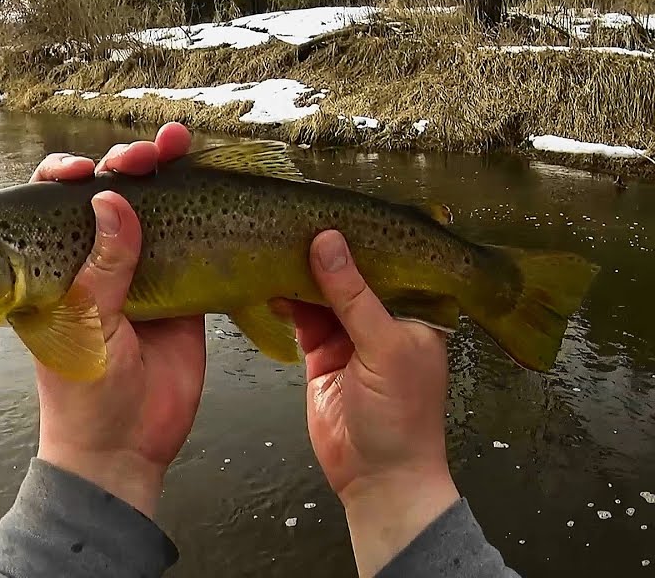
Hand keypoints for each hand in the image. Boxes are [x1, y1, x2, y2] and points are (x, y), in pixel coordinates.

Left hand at [26, 122, 206, 519]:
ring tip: (177, 145)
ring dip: (165, 172)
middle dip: (125, 164)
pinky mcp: (179, 288)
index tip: (84, 171)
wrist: (126, 449)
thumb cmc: (84, 393)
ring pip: (152, 207)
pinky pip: (191, 241)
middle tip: (145, 158)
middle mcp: (93, 261)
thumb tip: (113, 202)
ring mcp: (138, 272)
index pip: (52, 202)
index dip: (66, 175)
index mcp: (54, 265)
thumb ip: (103, 266)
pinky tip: (212, 179)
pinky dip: (203, 210)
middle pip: (108, 194)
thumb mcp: (87, 325)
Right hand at [273, 231, 458, 576]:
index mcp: (415, 312)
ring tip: (275, 241)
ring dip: (300, 273)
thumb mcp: (384, 348)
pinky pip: (301, 317)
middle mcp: (383, 319)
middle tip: (295, 216)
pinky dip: (285, 300)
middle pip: (351, 274)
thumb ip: (353, 295)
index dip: (364, 235)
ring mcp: (350, 336)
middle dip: (326, 251)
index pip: (389, 261)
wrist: (376, 479)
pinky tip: (269, 280)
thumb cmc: (401, 418)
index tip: (333, 205)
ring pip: (322, 292)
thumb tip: (329, 242)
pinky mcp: (321, 353)